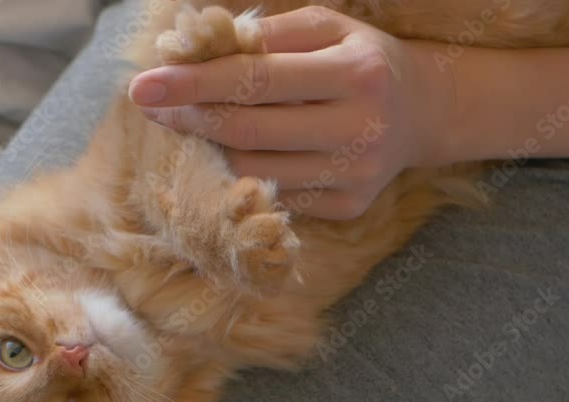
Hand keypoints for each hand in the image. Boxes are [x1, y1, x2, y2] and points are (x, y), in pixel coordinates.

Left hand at [128, 7, 458, 219]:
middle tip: (152, 105)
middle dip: (191, 118)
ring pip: (255, 170)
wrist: (424, 112)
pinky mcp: (349, 206)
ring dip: (208, 148)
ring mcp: (354, 174)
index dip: (195, 83)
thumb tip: (197, 48)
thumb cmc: (362, 60)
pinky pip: (276, 194)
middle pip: (249, 132)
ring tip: (188, 123)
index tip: (144, 84)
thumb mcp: (327, 28)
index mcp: (355, 72)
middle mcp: (358, 128)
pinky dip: (241, 174)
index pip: (257, 80)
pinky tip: (227, 152)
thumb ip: (267, 34)